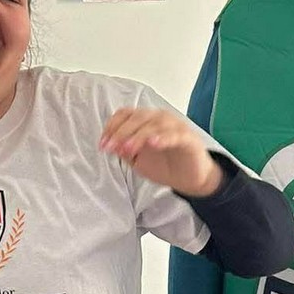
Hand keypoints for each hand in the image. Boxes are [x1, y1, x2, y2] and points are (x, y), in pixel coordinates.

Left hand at [100, 108, 223, 197]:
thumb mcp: (138, 160)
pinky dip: (163, 137)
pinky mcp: (188, 138)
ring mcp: (175, 126)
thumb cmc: (165, 166)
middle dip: (121, 133)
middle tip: (111, 148)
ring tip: (127, 150)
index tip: (103, 144)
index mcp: (146, 120)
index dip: (112, 127)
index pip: (125, 114)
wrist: (190, 180)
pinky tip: (153, 143)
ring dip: (138, 136)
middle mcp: (160, 118)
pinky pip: (175, 135)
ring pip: (154, 124)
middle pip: (137, 118)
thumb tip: (109, 145)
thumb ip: (124, 151)